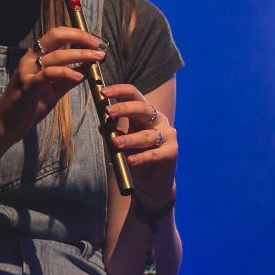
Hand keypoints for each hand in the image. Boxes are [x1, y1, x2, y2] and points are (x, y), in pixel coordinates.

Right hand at [0, 26, 101, 147]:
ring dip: (79, 55)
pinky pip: (48, 74)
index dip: (77, 34)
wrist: (6, 126)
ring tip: (97, 58)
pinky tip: (79, 76)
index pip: (56, 35)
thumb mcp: (53, 90)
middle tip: (97, 45)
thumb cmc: (29, 106)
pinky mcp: (27, 86)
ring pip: (55, 55)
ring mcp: (26, 72)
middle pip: (55, 37)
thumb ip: (68, 79)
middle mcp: (29, 59)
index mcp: (35, 57)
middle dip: (79, 37)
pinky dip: (66, 72)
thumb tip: (87, 68)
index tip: (95, 41)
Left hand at [105, 83, 176, 201]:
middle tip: (107, 112)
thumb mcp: (121, 143)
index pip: (134, 95)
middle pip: (143, 108)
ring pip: (147, 135)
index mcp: (145, 114)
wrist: (150, 183)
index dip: (119, 91)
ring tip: (115, 143)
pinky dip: (141, 158)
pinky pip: (154, 154)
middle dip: (124, 109)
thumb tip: (102, 122)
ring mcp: (167, 135)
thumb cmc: (134, 158)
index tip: (103, 92)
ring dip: (130, 139)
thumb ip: (113, 132)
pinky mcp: (171, 152)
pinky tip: (130, 161)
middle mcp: (158, 120)